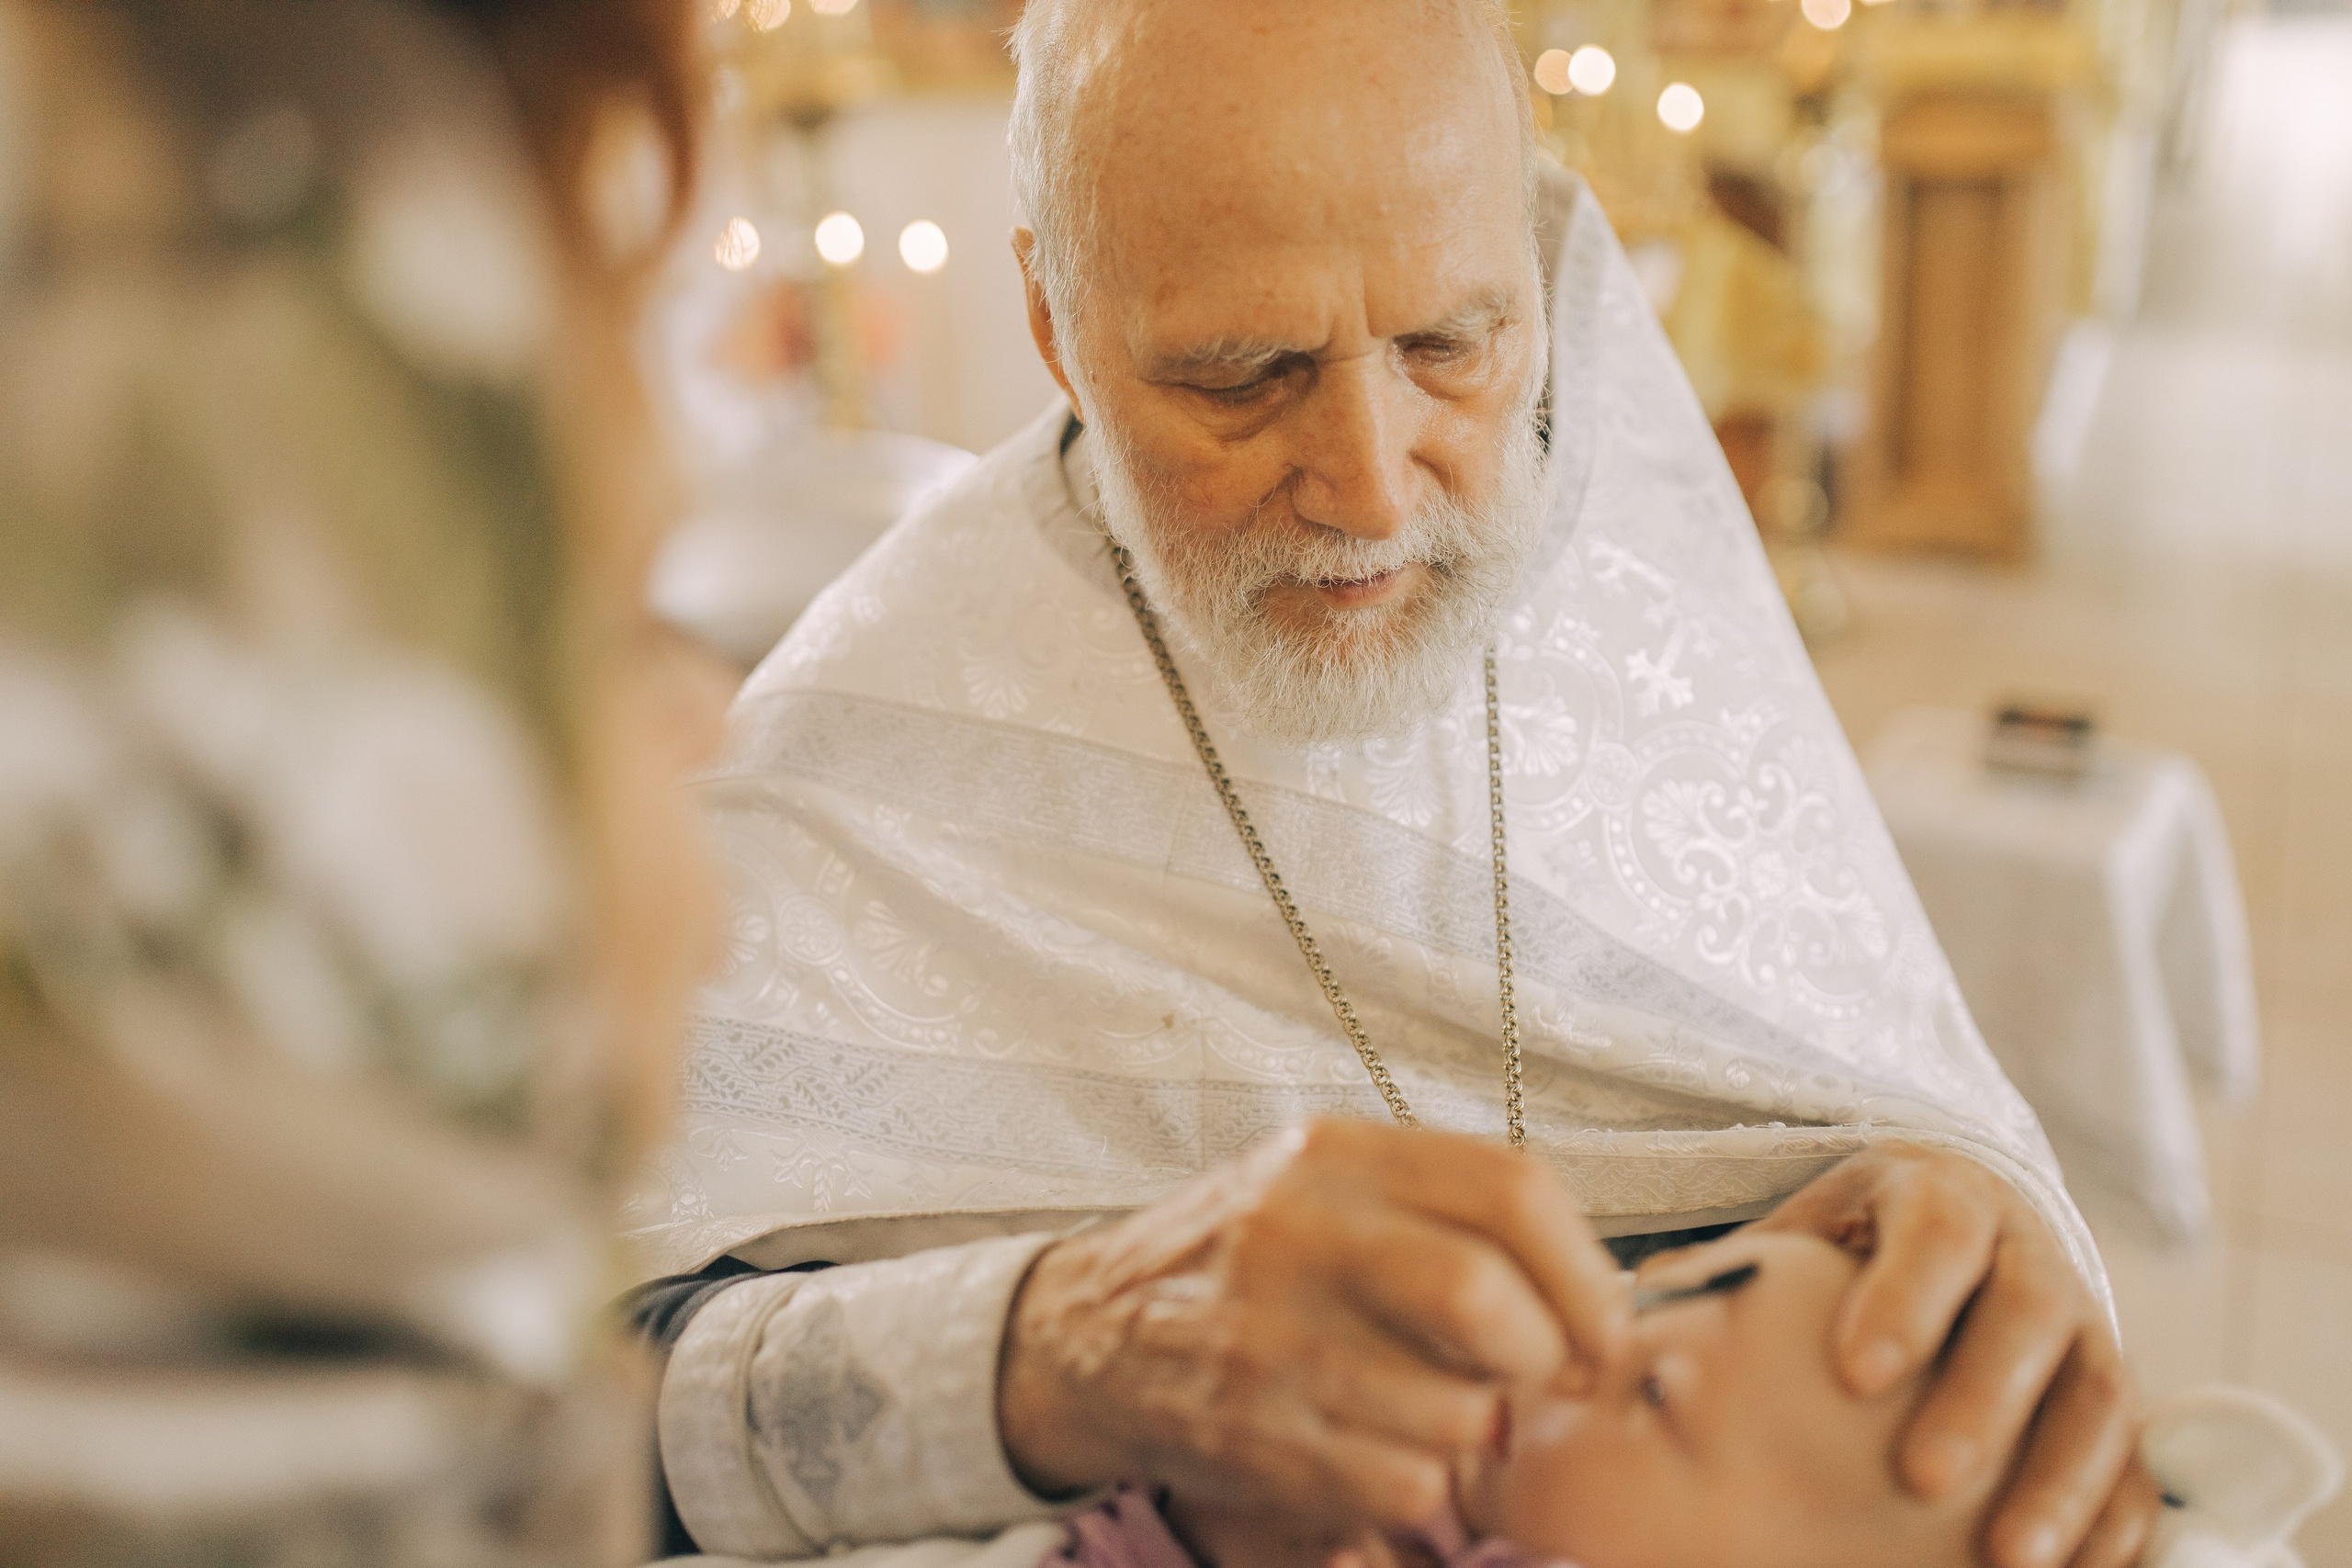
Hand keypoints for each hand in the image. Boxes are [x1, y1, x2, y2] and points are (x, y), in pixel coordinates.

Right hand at [995, 1118, 1628, 1532]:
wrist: (1089, 1330)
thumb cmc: (1244, 1258)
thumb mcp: (1328, 1186)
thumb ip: (1442, 1210)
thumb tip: (1589, 1290)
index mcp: (1336, 1155)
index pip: (1509, 1188)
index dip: (1586, 1269)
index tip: (1603, 1324)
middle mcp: (1297, 1232)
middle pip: (1481, 1295)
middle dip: (1540, 1354)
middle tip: (1536, 1375)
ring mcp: (1268, 1337)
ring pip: (1455, 1410)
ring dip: (1477, 1429)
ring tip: (1442, 1410)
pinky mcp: (1252, 1433)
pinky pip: (1403, 1483)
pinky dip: (1420, 1483)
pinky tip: (1383, 1449)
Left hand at [1756, 1142, 2154, 1567]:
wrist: (1955, 1229)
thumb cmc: (1852, 1246)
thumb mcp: (1804, 1232)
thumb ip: (1738, 1271)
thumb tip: (1632, 1311)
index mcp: (1943, 1196)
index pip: (1937, 1232)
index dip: (1906, 1298)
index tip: (1857, 1373)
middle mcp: (2029, 1253)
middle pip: (2028, 1315)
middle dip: (1982, 1397)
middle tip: (1923, 1476)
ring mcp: (2086, 1326)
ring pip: (2098, 1394)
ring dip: (2059, 1478)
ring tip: (2003, 1558)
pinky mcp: (2110, 1400)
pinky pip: (2137, 1463)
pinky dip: (2118, 1524)